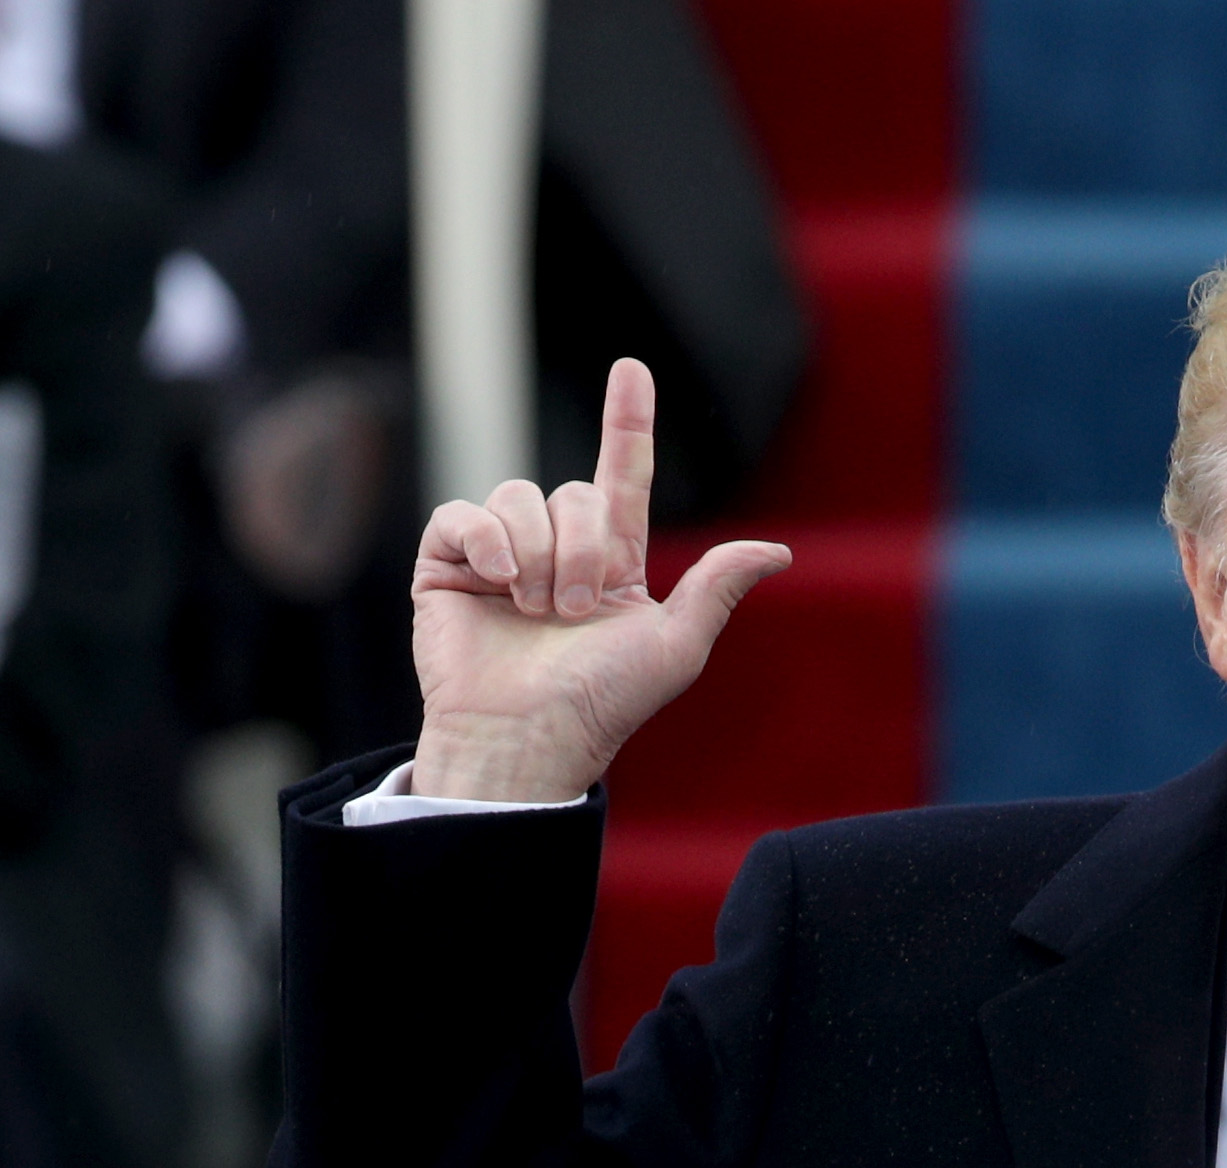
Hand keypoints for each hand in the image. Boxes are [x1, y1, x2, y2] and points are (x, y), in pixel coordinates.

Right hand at [404, 358, 789, 802]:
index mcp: (609, 565)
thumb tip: (778, 552)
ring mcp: (498, 559)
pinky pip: (462, 514)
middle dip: (582, 546)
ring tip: (534, 610)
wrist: (526, 738)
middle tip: (574, 610)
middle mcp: (554, 553)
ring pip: (520, 496)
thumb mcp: (674, 647)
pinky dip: (485, 540)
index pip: (621, 477)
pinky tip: (498, 581)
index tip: (632, 370)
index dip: (627, 423)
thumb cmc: (600, 706)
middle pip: (574, 492)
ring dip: (537, 553)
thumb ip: (716, 589)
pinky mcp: (447, 567)